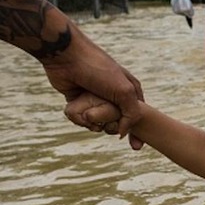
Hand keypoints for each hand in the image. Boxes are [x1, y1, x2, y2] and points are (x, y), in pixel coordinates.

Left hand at [40, 33, 144, 147]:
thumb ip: (131, 114)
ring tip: (89, 118)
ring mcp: (96, 98)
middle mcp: (113, 94)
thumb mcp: (124, 91)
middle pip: (116, 122)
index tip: (135, 147)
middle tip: (105, 126)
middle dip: (110, 128)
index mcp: (129, 89)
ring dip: (93, 124)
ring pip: (98, 122)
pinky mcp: (79, 100)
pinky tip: (78, 115)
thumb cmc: (99, 69)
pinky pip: (82, 119)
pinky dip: (80, 120)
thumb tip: (121, 133)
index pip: (137, 116)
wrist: (67, 56)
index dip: (136, 132)